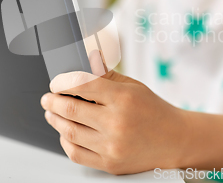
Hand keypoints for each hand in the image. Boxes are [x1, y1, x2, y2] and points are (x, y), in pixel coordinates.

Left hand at [40, 51, 187, 174]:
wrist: (175, 140)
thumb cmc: (154, 111)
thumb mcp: (133, 86)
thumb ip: (106, 75)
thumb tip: (85, 60)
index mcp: (122, 98)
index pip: (81, 84)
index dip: (61, 81)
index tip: (55, 82)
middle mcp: (116, 123)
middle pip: (70, 109)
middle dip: (52, 101)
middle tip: (47, 98)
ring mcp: (112, 146)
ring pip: (68, 132)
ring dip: (54, 120)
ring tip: (52, 113)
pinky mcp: (110, 163)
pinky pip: (76, 153)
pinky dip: (65, 141)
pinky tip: (64, 133)